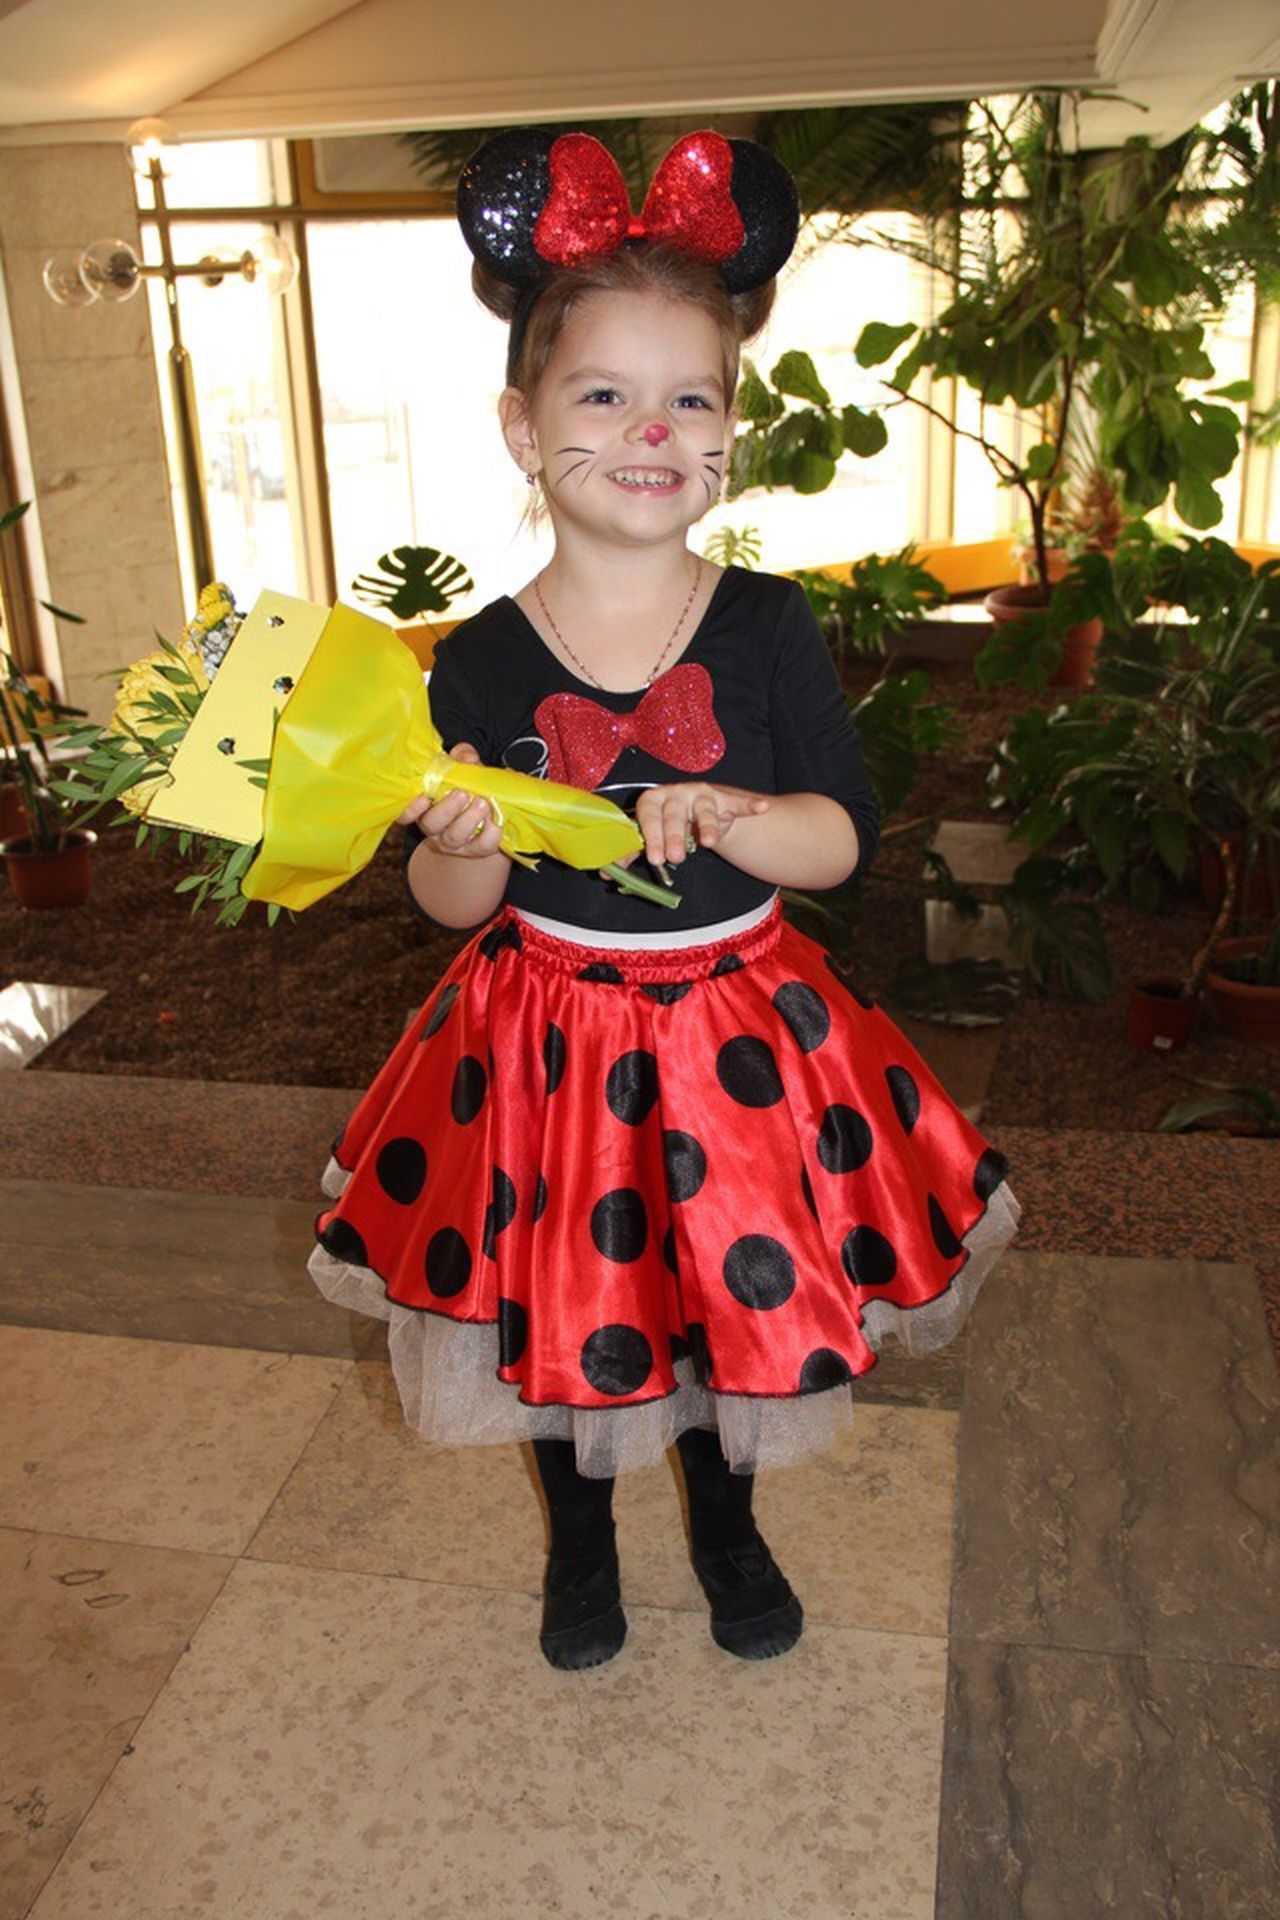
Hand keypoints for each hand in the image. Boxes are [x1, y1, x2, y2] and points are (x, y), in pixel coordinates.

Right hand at [398, 742, 502, 857]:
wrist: (484, 820)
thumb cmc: (465, 789)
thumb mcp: (460, 769)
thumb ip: (462, 758)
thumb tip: (469, 758)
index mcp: (424, 807)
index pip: (405, 815)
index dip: (410, 809)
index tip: (423, 798)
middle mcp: (435, 828)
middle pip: (432, 823)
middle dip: (447, 808)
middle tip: (463, 793)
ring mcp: (455, 842)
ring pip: (455, 836)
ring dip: (469, 819)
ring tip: (483, 803)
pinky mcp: (478, 849)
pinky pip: (483, 844)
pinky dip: (492, 830)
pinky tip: (497, 816)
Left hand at [609, 781, 770, 872]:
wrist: (699, 813)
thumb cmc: (670, 826)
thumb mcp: (652, 837)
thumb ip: (632, 852)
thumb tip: (607, 875)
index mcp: (654, 801)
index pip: (648, 814)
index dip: (650, 835)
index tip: (653, 858)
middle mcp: (676, 793)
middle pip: (674, 814)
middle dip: (673, 836)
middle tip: (674, 858)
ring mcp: (701, 795)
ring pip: (704, 809)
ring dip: (707, 826)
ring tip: (709, 843)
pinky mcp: (723, 799)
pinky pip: (737, 802)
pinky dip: (749, 805)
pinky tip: (762, 808)